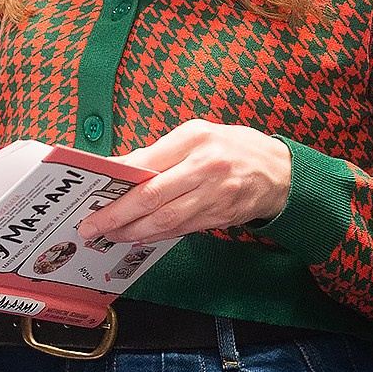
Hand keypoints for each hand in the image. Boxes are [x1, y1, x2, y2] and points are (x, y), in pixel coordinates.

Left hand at [75, 120, 291, 246]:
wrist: (281, 172)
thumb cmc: (234, 147)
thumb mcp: (197, 134)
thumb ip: (159, 152)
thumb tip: (121, 168)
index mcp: (195, 139)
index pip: (146, 162)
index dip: (116, 179)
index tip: (92, 191)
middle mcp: (204, 167)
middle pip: (151, 196)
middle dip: (116, 215)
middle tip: (92, 226)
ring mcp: (214, 195)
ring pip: (165, 220)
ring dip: (133, 231)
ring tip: (110, 234)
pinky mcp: (219, 217)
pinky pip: (181, 229)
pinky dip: (156, 235)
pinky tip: (138, 237)